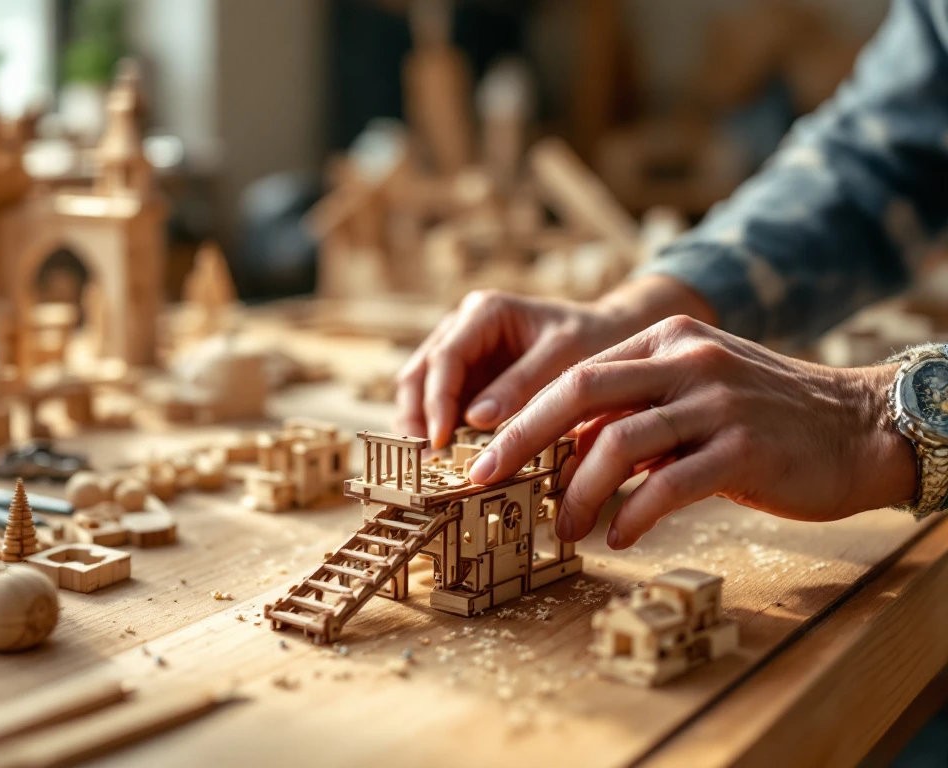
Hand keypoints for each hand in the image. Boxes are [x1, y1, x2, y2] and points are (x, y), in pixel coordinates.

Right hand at [396, 275, 717, 448]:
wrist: (613, 336)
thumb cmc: (595, 337)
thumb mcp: (564, 356)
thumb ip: (521, 385)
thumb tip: (475, 420)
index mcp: (484, 312)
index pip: (445, 358)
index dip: (437, 401)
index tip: (441, 441)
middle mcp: (463, 328)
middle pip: (418, 374)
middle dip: (417, 418)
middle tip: (426, 462)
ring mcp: (462, 355)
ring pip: (420, 391)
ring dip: (422, 428)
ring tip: (431, 468)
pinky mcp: (469, 380)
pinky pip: (442, 407)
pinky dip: (440, 432)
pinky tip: (449, 461)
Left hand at [467, 316, 917, 548]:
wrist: (858, 426)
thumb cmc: (764, 416)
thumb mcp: (694, 391)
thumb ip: (635, 406)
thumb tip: (564, 444)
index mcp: (667, 339)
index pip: (576, 373)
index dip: (523, 414)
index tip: (485, 450)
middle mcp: (687, 360)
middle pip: (578, 393)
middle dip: (519, 439)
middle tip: (483, 480)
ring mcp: (716, 402)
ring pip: (617, 444)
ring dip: (575, 493)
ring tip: (562, 529)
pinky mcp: (744, 450)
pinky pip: (668, 486)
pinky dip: (632, 515)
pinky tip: (619, 538)